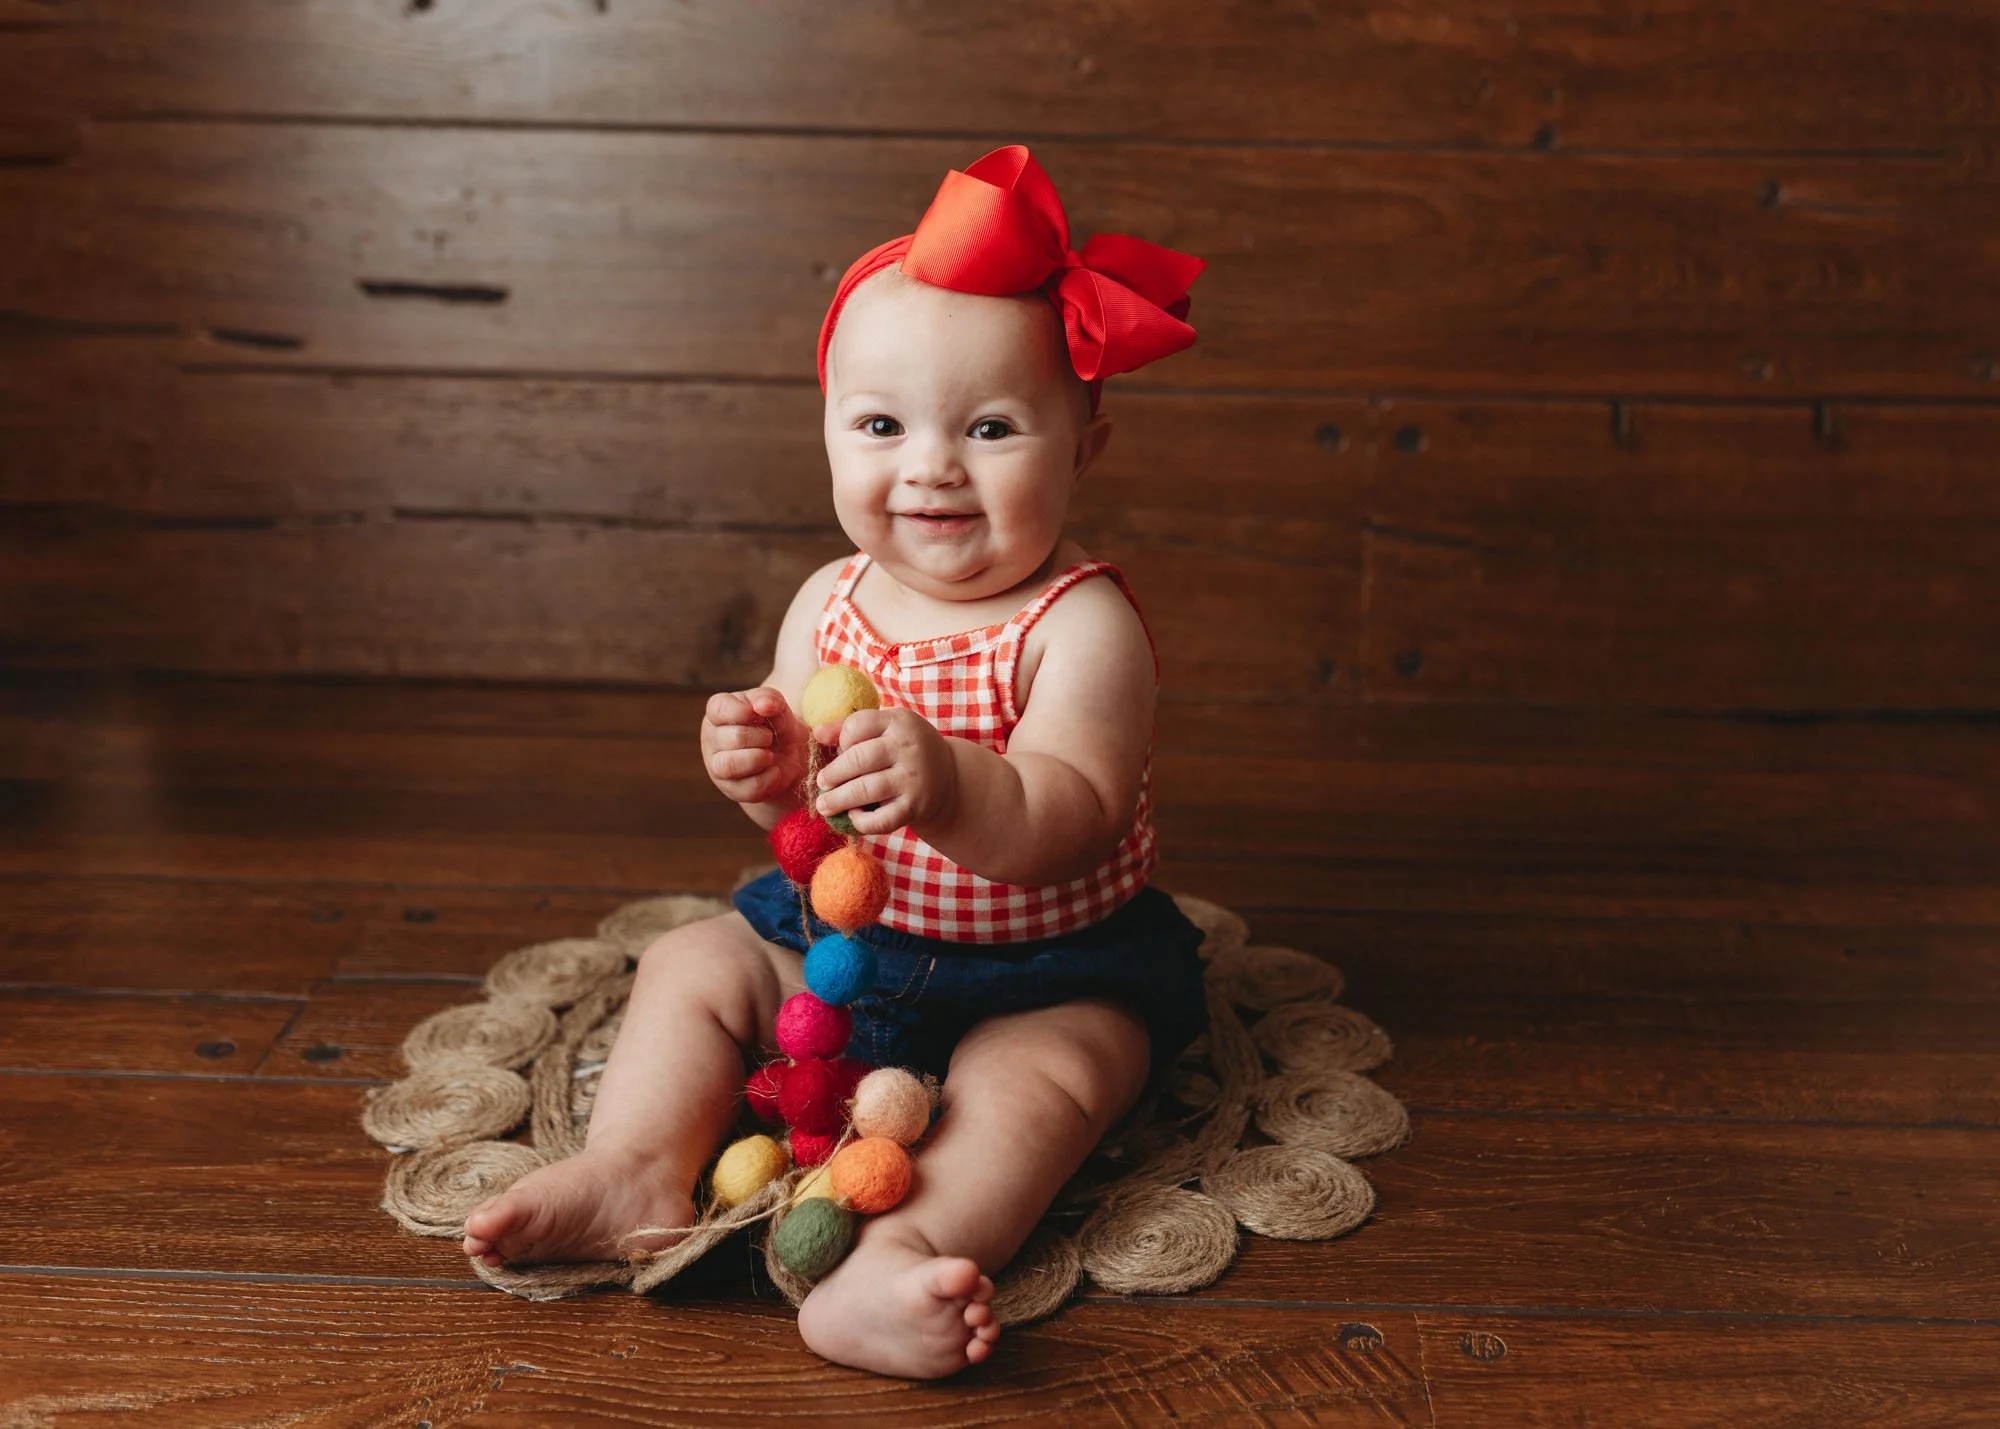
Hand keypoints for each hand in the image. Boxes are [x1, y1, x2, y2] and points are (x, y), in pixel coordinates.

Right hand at [702, 687, 809, 805]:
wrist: (790, 756)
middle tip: (770, 737)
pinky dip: (770, 779)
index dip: (743, 711)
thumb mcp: (777, 707)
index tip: (761, 715)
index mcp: (718, 713)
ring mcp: (718, 767)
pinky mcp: (732, 789)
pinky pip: (750, 787)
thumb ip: (770, 699)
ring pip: (731, 766)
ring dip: (759, 758)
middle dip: (761, 737)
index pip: (718, 709)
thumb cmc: (776, 725)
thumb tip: (763, 705)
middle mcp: (712, 739)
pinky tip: (775, 770)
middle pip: (733, 738)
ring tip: (770, 755)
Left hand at [812, 707, 956, 835]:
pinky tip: (853, 817)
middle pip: (860, 758)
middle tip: (821, 784)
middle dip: (834, 774)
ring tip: (824, 805)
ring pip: (868, 789)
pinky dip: (863, 821)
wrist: (950, 778)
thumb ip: (851, 727)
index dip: (842, 740)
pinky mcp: (915, 807)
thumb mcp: (887, 729)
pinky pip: (883, 819)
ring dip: (840, 799)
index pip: (858, 725)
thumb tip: (817, 733)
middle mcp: (909, 747)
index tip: (839, 752)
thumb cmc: (905, 751)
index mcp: (899, 721)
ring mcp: (913, 779)